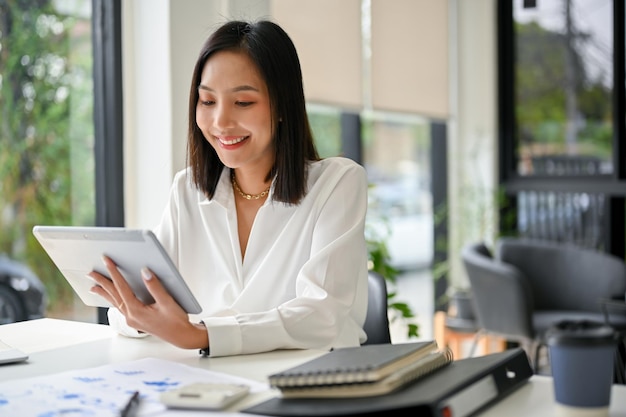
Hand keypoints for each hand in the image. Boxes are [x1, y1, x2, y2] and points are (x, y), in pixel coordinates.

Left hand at [88, 256, 207, 349]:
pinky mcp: (136, 320)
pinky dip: (113, 299)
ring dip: (104, 292)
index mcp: (136, 311)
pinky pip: (120, 307)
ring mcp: (132, 319)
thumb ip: (154, 286)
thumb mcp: (167, 302)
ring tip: (93, 286)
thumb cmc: (176, 322)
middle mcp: (131, 316)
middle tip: (91, 272)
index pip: (121, 287)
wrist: (182, 336)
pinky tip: (112, 297)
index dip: (114, 272)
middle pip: (113, 295)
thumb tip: (144, 272)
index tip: (107, 261)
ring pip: (114, 302)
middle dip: (102, 282)